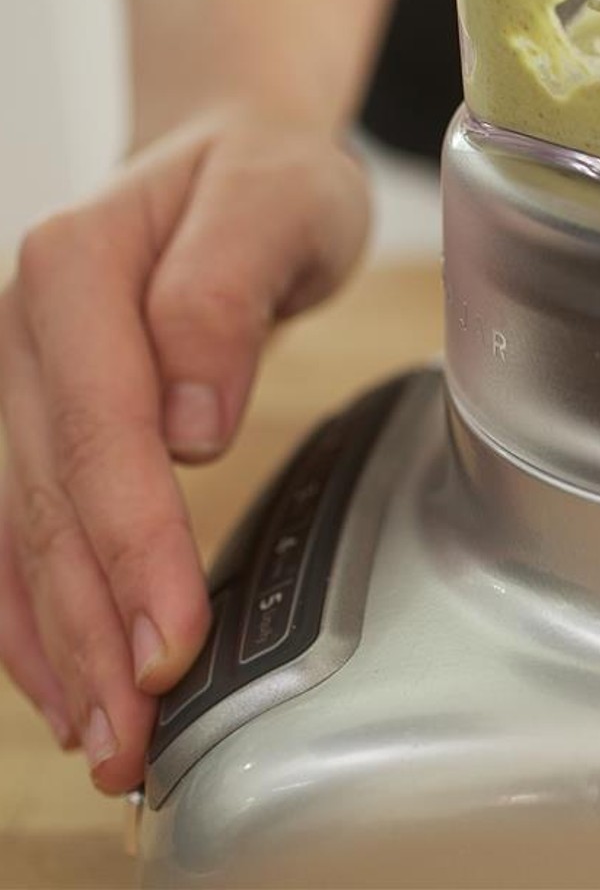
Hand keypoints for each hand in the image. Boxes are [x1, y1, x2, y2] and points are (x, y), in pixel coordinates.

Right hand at [0, 107, 368, 791]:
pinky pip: (16, 527)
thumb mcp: (278, 201)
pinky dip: (33, 612)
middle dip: (92, 627)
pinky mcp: (37, 417)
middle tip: (136, 733)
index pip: (101, 431)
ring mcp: (20, 379)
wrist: (231, 155)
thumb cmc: (265, 178)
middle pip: (52, 500)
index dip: (133, 545)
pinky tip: (60, 682)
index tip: (168, 637)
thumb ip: (225, 295)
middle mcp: (26, 331)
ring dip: (56, 645)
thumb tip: (189, 417)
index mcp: (77, 271)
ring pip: (23, 532)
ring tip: (104, 739)